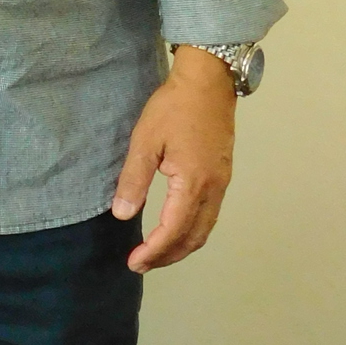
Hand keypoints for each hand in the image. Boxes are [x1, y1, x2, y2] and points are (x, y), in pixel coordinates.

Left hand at [110, 47, 236, 272]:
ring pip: (206, 227)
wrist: (208, 81)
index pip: (173, 229)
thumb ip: (134, 179)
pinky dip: (193, 229)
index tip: (134, 261)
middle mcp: (213, 188)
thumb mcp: (145, 141)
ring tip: (157, 253)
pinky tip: (176, 227)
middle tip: (142, 263)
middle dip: (169, 255)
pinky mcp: (223, 174)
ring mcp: (222, 182)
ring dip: (183, 245)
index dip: (154, 250)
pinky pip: (211, 213)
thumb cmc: (173, 107)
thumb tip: (122, 214)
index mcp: (193, 182)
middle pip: (194, 236)